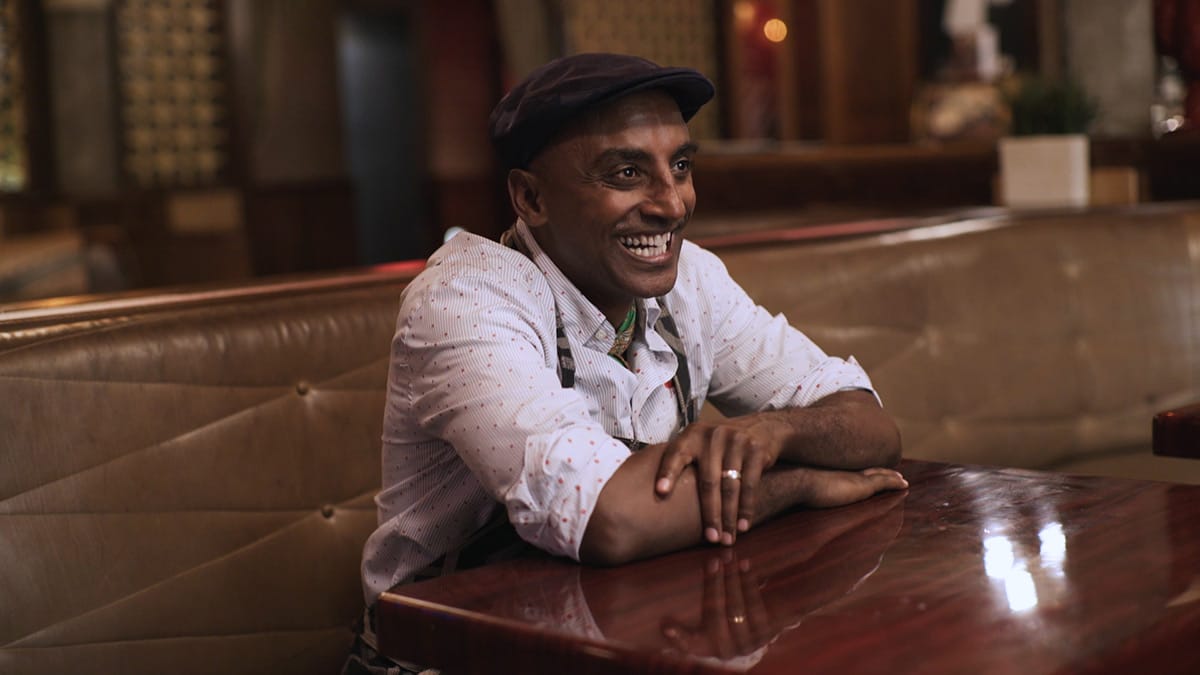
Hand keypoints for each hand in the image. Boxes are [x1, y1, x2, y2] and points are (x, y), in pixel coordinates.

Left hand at [654, 419, 788, 545]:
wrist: (763, 426)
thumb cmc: (722, 444)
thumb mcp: (701, 443)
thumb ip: (684, 461)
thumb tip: (654, 495)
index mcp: (692, 436)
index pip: (676, 455)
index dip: (667, 473)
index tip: (661, 492)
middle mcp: (712, 436)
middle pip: (708, 481)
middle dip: (710, 513)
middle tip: (710, 539)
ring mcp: (735, 441)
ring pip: (730, 486)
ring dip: (729, 517)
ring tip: (727, 539)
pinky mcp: (755, 450)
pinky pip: (749, 484)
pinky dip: (746, 508)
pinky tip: (743, 525)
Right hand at [661, 550, 772, 660]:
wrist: (771, 619)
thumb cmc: (730, 610)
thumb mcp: (713, 614)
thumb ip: (703, 605)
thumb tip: (676, 584)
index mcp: (706, 646)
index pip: (690, 643)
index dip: (679, 636)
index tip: (666, 626)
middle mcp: (725, 649)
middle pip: (715, 616)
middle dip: (714, 585)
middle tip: (713, 561)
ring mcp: (746, 642)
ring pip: (736, 608)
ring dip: (732, 579)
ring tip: (729, 557)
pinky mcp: (765, 633)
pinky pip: (755, 605)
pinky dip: (749, 582)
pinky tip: (745, 564)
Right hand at [796, 466, 908, 507]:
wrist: (797, 481)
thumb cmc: (794, 488)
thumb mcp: (800, 491)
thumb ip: (801, 492)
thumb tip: (785, 500)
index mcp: (834, 474)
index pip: (853, 472)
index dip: (865, 471)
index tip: (872, 471)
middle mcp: (846, 473)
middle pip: (869, 471)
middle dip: (881, 472)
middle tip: (893, 473)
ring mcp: (855, 478)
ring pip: (880, 475)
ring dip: (892, 476)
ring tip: (902, 479)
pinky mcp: (862, 486)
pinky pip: (884, 483)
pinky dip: (895, 483)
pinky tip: (904, 484)